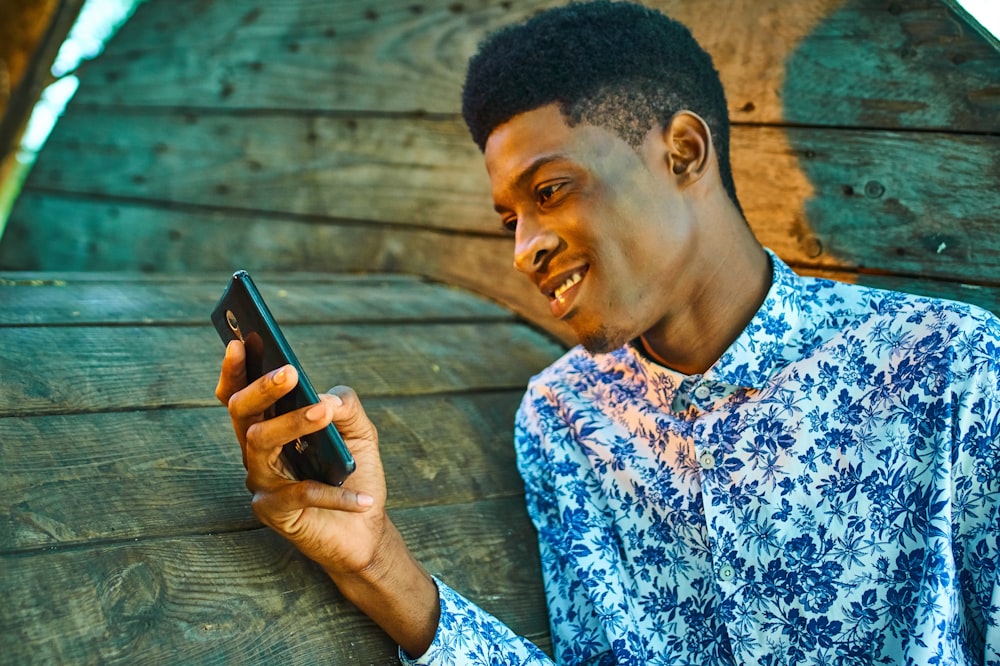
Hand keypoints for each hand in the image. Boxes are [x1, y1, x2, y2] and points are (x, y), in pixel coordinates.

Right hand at [215, 340, 439, 654]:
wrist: (365, 530)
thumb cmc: (354, 473)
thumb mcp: (359, 432)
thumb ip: (345, 404)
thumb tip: (325, 398)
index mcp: (270, 425)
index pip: (240, 394)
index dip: (235, 370)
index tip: (240, 342)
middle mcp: (257, 451)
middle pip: (242, 413)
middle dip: (262, 388)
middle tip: (289, 371)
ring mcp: (262, 483)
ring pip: (259, 445)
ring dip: (291, 424)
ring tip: (323, 413)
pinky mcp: (275, 514)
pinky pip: (299, 495)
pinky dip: (334, 494)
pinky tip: (361, 496)